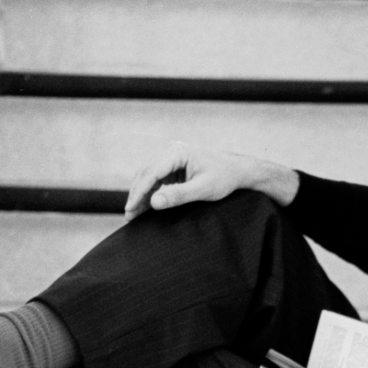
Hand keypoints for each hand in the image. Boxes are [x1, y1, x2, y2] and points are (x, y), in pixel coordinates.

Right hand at [123, 142, 297, 221]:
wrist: (239, 171)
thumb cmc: (224, 178)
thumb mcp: (203, 190)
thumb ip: (179, 196)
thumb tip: (154, 203)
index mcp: (178, 152)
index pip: (151, 172)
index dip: (139, 192)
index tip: (131, 209)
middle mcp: (172, 151)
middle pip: (146, 173)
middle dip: (136, 194)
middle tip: (128, 216)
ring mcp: (172, 158)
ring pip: (149, 176)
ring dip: (141, 194)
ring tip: (133, 214)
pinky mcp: (174, 166)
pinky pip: (157, 179)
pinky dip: (150, 193)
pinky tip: (144, 208)